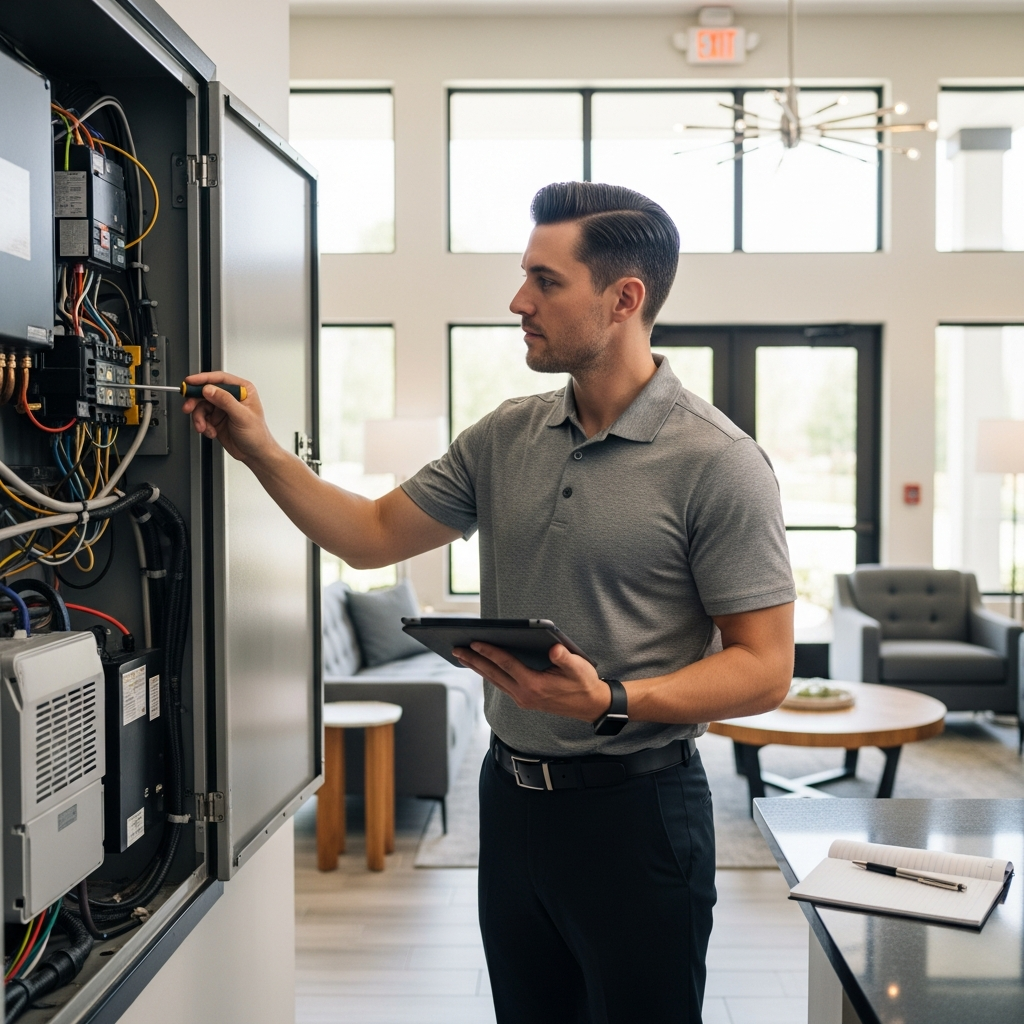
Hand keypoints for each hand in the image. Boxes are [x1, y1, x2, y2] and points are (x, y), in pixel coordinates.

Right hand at [181, 371, 276, 464]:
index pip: (220, 379)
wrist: (254, 454)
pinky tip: (211, 432)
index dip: (203, 379)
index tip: (190, 382)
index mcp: (242, 390)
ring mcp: (222, 408)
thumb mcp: (242, 416)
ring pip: (201, 406)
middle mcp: (231, 397)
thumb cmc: (257, 435)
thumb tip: (210, 389)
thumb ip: (225, 401)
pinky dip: (203, 425)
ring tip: (203, 427)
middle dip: (195, 401)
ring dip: (199, 418)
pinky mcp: (216, 419)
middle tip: (188, 408)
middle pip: (206, 391)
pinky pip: (202, 417)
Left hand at [452, 642, 610, 721]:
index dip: (490, 652)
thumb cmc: (584, 684)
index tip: (474, 642)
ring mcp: (522, 699)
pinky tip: (482, 667)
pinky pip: (501, 685)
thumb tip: (554, 649)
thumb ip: (565, 659)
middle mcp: (524, 694)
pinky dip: (489, 674)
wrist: (590, 706)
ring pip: (494, 681)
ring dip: (478, 668)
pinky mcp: (524, 699)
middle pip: (493, 674)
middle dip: (473, 661)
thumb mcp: (579, 669)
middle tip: (456, 649)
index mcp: (534, 685)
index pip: (506, 665)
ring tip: (462, 656)